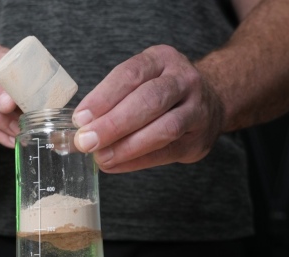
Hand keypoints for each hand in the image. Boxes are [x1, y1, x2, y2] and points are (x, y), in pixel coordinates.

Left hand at [72, 45, 224, 172]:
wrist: (211, 101)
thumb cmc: (161, 90)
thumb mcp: (140, 80)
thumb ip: (111, 99)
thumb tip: (78, 127)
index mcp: (162, 59)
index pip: (130, 75)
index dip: (103, 97)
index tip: (80, 118)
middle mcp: (184, 80)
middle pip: (149, 100)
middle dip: (114, 124)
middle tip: (87, 141)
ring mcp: (197, 110)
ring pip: (164, 128)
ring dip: (127, 146)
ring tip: (101, 156)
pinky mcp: (198, 139)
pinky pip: (166, 152)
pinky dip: (137, 161)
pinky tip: (115, 164)